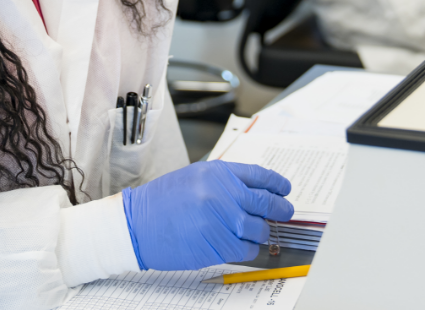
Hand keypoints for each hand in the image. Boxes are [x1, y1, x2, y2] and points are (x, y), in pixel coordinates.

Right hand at [122, 160, 293, 270]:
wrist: (137, 224)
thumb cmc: (164, 201)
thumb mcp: (196, 178)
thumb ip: (225, 183)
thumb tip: (256, 193)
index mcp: (218, 173)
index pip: (260, 176)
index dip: (278, 184)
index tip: (285, 190)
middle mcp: (223, 195)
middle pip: (266, 203)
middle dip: (281, 209)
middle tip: (286, 212)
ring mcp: (221, 222)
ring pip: (259, 230)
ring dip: (262, 232)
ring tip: (257, 231)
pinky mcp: (216, 246)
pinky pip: (246, 250)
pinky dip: (249, 249)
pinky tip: (241, 246)